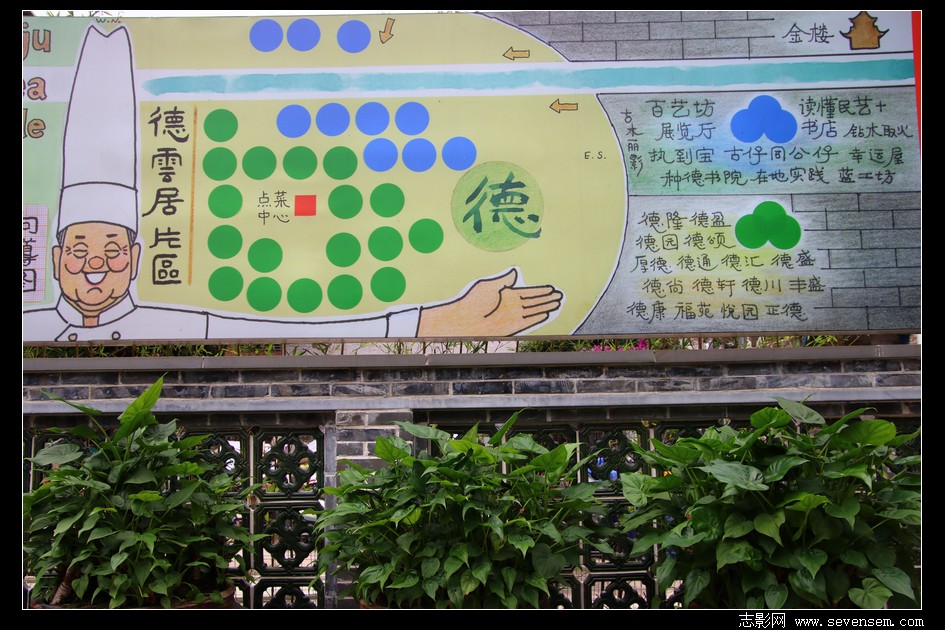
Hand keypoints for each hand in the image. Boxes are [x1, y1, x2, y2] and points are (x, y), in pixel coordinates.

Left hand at [417, 268, 562, 336]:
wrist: (464, 321)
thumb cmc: (472, 302)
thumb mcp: (488, 286)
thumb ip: (503, 280)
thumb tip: (515, 272)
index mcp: (507, 293)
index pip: (528, 292)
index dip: (540, 290)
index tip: (551, 287)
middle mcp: (511, 305)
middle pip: (534, 301)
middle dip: (547, 298)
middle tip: (560, 294)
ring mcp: (512, 316)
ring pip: (534, 310)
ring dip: (546, 306)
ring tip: (558, 302)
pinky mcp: (512, 326)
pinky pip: (529, 321)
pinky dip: (538, 317)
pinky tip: (547, 313)